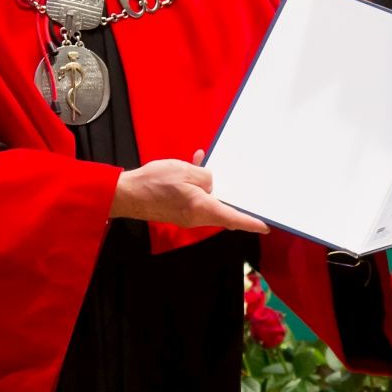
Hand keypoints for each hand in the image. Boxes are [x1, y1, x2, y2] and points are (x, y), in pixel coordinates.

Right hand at [112, 153, 267, 233]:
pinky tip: (195, 165)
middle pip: (223, 212)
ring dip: (213, 189)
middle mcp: (197, 217)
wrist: (127, 194)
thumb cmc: (154, 182)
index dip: (250, 223)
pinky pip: (195, 200)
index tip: (265, 226)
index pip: (233, 218)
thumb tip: (211, 182)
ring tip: (212, 167)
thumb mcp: (185, 171)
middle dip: (234, 204)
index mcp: (202, 207)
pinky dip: (198, 187)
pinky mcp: (178, 212)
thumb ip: (205, 176)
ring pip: (209, 203)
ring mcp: (187, 216)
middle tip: (248, 194)